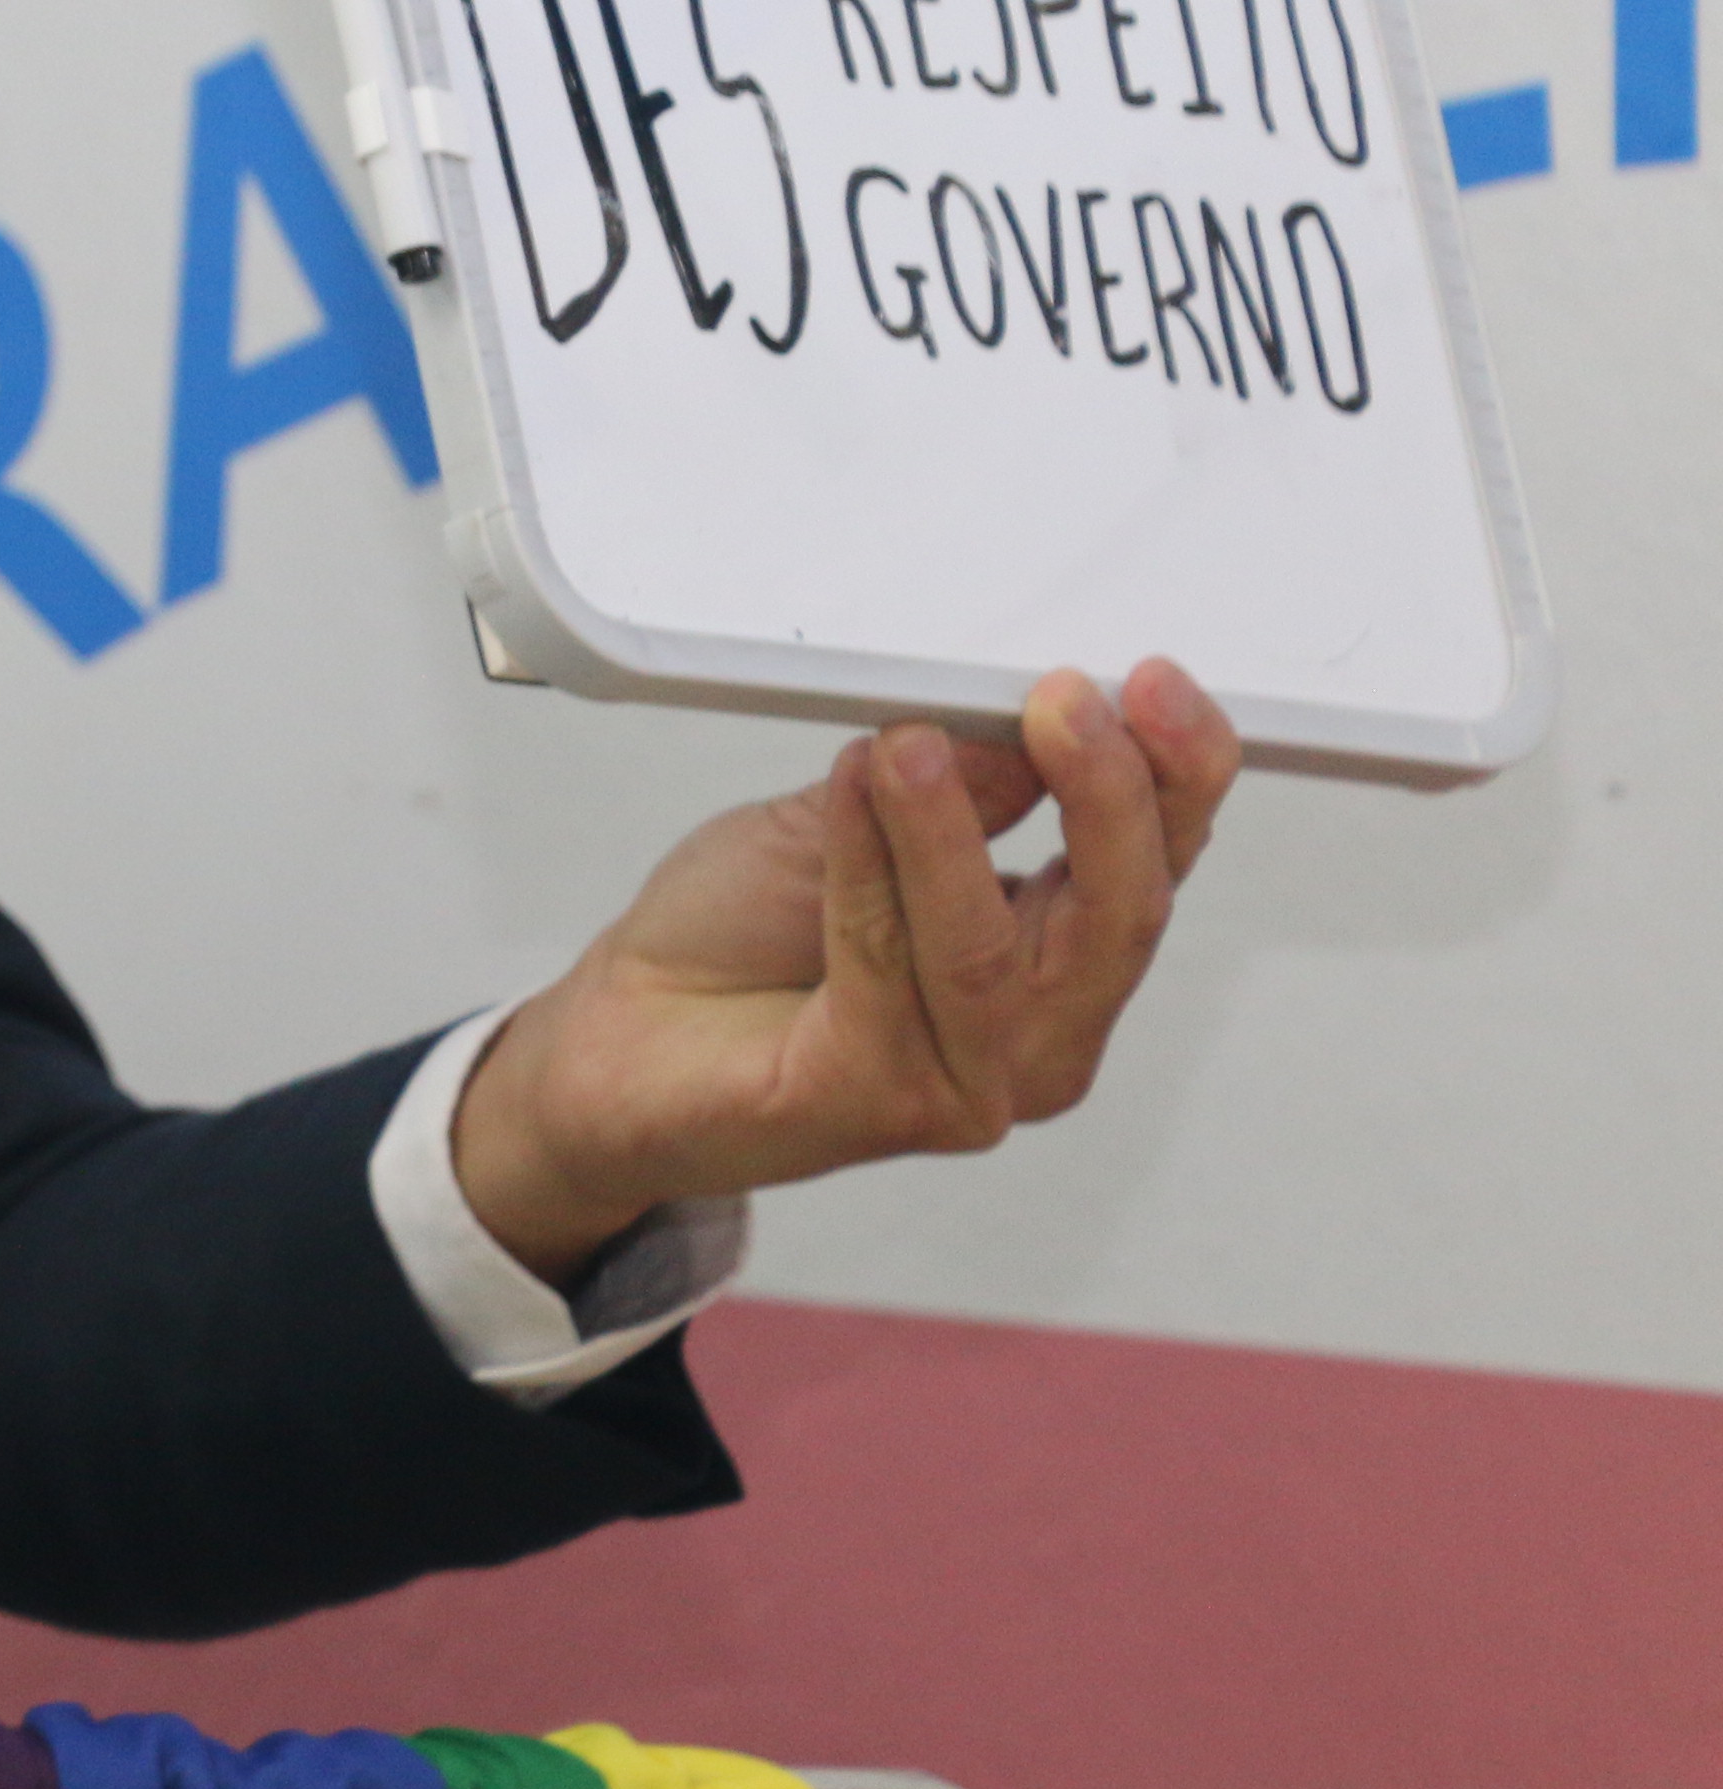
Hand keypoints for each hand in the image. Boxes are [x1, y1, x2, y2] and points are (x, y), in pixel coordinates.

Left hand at [452, 661, 1239, 1284]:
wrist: (617, 1035)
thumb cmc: (735, 936)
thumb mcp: (848, 817)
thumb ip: (954, 784)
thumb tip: (1036, 717)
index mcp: (1052, 958)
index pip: (1150, 866)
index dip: (1171, 776)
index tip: (1152, 686)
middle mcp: (1036, 1034)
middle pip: (1120, 917)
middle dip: (1105, 798)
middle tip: (1066, 701)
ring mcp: (967, 1081)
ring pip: (995, 952)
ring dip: (950, 832)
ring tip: (909, 744)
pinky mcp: (881, 1102)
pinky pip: (890, 976)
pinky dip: (867, 872)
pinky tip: (846, 797)